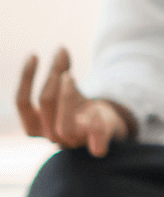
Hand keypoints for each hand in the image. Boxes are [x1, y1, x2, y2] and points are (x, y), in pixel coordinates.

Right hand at [16, 48, 134, 157]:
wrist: (107, 127)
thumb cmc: (81, 108)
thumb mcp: (70, 89)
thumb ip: (62, 72)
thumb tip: (61, 49)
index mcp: (39, 125)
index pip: (23, 105)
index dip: (26, 79)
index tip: (34, 55)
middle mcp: (53, 136)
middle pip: (46, 107)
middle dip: (52, 77)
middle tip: (61, 57)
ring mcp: (76, 142)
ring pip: (64, 127)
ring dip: (67, 97)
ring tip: (71, 76)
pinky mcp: (98, 145)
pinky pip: (96, 147)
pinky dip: (95, 130)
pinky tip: (95, 111)